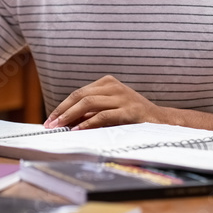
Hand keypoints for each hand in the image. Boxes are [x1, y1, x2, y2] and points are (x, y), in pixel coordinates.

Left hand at [43, 75, 212, 131]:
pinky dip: (89, 123)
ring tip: (60, 127)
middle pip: (80, 96)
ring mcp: (123, 97)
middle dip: (62, 111)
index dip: (62, 106)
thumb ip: (90, 113)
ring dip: (71, 116)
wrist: (163, 122)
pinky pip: (104, 115)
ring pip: (89, 103)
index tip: (50, 119)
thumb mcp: (110, 110)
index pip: (78, 93)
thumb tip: (65, 121)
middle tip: (50, 125)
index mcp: (107, 83)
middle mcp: (114, 87)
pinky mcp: (130, 110)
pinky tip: (78, 130)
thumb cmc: (132, 118)